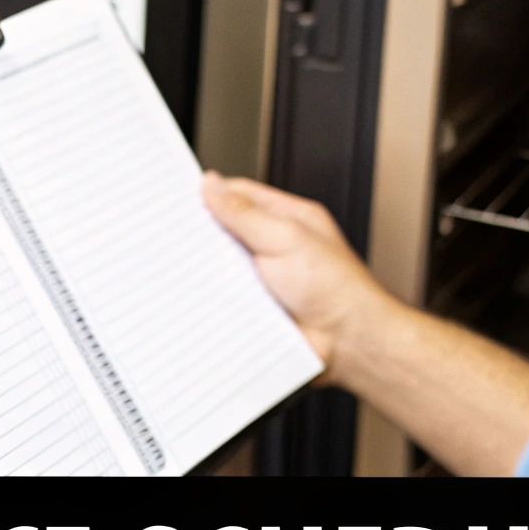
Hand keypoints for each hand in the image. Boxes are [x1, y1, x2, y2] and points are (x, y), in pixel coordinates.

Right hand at [201, 171, 397, 384]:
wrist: (349, 344)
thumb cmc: (336, 288)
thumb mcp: (285, 237)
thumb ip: (244, 212)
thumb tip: (212, 185)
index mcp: (288, 219)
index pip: (240, 196)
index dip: (210, 196)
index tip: (180, 200)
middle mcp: (276, 247)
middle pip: (227, 232)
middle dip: (205, 236)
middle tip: (179, 237)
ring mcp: (266, 280)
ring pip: (223, 268)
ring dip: (209, 272)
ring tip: (190, 270)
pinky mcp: (258, 310)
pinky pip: (226, 300)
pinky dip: (214, 300)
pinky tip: (204, 300)